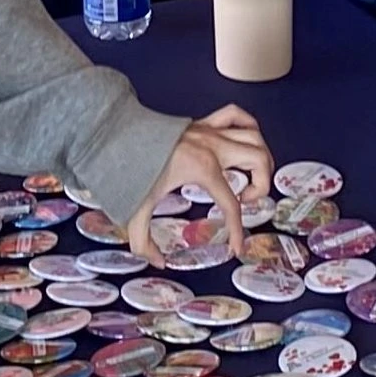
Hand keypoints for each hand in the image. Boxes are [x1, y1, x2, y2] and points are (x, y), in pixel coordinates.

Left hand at [120, 106, 272, 263]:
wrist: (113, 134)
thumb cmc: (126, 167)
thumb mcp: (134, 210)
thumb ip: (144, 241)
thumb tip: (157, 261)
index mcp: (201, 168)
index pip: (231, 204)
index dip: (238, 231)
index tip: (236, 247)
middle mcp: (213, 146)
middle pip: (259, 160)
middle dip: (262, 185)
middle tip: (246, 200)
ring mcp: (210, 131)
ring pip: (256, 137)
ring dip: (261, 158)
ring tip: (251, 176)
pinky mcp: (203, 122)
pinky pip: (237, 115)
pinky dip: (249, 127)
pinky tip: (245, 143)